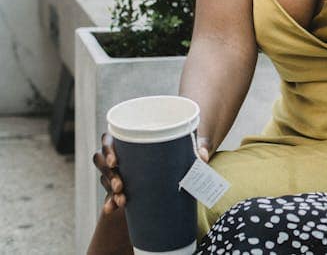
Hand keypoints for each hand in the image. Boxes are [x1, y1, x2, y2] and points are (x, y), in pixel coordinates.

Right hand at [93, 134, 209, 213]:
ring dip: (109, 190)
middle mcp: (121, 153)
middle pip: (103, 161)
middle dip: (109, 174)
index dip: (108, 150)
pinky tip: (112, 208)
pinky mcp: (123, 185)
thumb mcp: (188, 145)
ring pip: (106, 178)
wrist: (180, 160)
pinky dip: (110, 201)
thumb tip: (202, 156)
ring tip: (122, 200)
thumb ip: (196, 148)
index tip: (115, 161)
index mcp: (130, 138)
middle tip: (120, 186)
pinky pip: (111, 193)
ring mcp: (120, 170)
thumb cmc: (181, 146)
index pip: (110, 140)